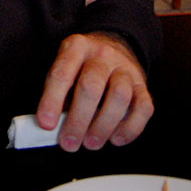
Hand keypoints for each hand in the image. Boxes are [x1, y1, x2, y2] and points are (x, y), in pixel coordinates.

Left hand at [36, 32, 153, 151]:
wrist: (114, 47)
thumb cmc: (82, 68)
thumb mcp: (65, 70)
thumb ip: (57, 96)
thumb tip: (51, 129)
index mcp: (76, 47)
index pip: (62, 73)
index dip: (52, 101)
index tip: (46, 124)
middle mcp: (102, 55)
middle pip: (92, 86)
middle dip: (78, 120)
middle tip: (69, 143)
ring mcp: (125, 68)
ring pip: (119, 96)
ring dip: (103, 126)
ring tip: (91, 143)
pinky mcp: (142, 85)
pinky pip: (143, 107)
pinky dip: (130, 128)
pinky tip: (115, 138)